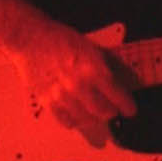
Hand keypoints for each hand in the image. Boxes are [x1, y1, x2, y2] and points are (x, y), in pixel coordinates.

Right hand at [0, 0, 135, 129]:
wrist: (30, 39)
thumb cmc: (59, 39)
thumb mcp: (91, 48)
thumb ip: (105, 65)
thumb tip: (120, 79)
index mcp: (93, 69)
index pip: (117, 95)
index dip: (127, 105)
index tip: (130, 110)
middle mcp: (79, 85)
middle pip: (103, 111)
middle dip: (111, 112)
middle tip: (113, 111)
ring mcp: (62, 95)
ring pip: (85, 119)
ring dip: (94, 118)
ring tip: (96, 114)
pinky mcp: (47, 101)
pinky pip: (65, 120)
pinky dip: (74, 121)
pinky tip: (77, 117)